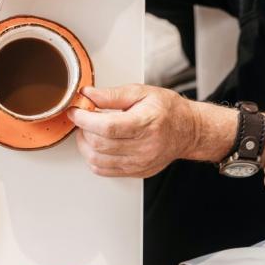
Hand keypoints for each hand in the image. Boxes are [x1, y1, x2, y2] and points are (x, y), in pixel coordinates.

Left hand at [69, 85, 264, 177]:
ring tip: (89, 131)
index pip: (107, 127)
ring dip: (85, 145)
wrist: (188, 131)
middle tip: (83, 118)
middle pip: (100, 144)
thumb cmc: (168, 110)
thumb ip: (112, 95)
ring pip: (98, 160)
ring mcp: (140, 163)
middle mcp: (144, 147)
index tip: (75, 112)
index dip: (85, 120)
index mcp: (146, 124)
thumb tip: (88, 95)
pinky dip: (94, 158)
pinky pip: (104, 170)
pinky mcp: (136, 172)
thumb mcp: (142, 93)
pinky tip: (97, 145)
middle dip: (83, 130)